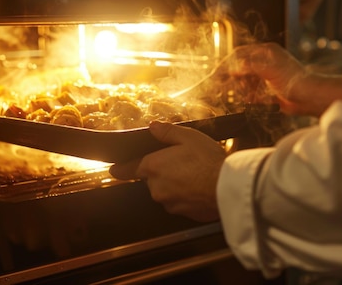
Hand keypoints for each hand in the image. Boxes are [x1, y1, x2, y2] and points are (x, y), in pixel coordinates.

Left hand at [110, 121, 225, 221]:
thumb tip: (153, 127)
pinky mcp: (182, 213)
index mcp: (153, 166)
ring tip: (196, 175)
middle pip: (152, 179)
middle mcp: (156, 187)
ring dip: (176, 185)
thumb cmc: (208, 161)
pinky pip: (180, 202)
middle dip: (164, 172)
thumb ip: (167, 132)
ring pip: (167, 192)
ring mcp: (169, 203)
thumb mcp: (188, 136)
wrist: (227, 187)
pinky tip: (201, 187)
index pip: (127, 169)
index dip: (120, 169)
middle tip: (184, 163)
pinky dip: (187, 196)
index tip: (114, 169)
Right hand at [225, 42, 341, 116]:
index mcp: (267, 52)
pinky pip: (254, 92)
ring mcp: (268, 76)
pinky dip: (250, 96)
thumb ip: (249, 66)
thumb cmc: (295, 80)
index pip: (241, 54)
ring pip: (246, 80)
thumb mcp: (269, 69)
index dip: (227, 63)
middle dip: (233, 76)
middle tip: (222, 84)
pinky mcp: (270, 90)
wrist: (309, 97)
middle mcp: (266, 62)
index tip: (217, 73)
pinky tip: (250, 99)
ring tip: (243, 92)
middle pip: (242, 67)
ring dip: (242, 87)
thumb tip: (233, 67)